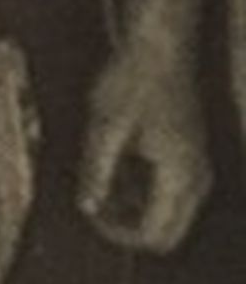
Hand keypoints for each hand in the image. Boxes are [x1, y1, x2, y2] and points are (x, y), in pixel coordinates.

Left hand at [77, 38, 213, 252]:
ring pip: (170, 215)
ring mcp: (196, 168)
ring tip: (101, 180)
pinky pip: (170, 195)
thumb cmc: (132, 80)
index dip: (118, 235)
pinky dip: (143, 192)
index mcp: (178, 175)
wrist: (159, 48)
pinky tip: (116, 166)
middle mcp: (196, 178)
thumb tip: (86, 206)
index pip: (153, 233)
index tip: (90, 215)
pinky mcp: (189, 157)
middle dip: (128, 228)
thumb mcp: (105, 125)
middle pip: (167, 233)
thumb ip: (96, 170)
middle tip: (95, 204)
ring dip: (135, 210)